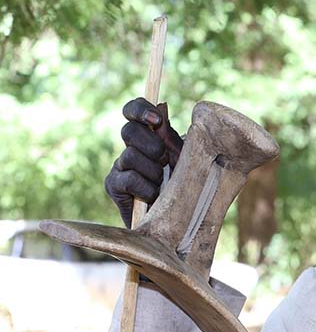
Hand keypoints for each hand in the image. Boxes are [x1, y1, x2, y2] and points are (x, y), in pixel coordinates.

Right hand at [104, 98, 183, 225]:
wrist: (177, 222)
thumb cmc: (185, 189)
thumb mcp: (185, 161)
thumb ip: (172, 138)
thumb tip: (162, 109)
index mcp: (148, 136)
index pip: (133, 110)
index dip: (140, 109)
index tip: (157, 121)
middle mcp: (130, 148)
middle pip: (128, 131)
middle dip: (152, 146)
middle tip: (165, 162)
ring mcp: (119, 166)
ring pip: (130, 156)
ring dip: (153, 172)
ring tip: (162, 185)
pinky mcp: (113, 186)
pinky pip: (128, 179)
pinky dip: (146, 189)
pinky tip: (153, 198)